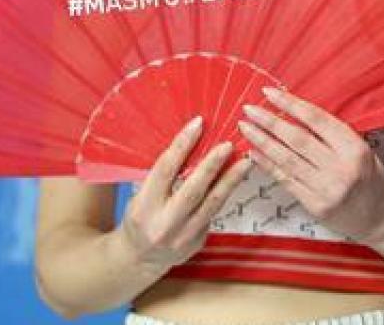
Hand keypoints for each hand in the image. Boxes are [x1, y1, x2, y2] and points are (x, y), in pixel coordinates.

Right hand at [116, 116, 252, 271]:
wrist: (138, 259)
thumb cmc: (140, 218)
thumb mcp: (141, 197)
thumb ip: (163, 177)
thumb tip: (191, 144)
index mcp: (143, 207)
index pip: (165, 170)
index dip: (182, 145)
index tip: (198, 124)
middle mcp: (163, 224)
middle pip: (192, 190)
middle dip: (212, 165)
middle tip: (228, 144)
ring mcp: (183, 237)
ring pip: (213, 204)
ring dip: (231, 180)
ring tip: (246, 160)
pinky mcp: (198, 241)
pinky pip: (214, 213)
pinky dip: (226, 193)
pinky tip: (237, 177)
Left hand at [238, 88, 383, 248]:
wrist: (383, 217)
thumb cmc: (372, 179)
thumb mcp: (362, 150)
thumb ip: (334, 137)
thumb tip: (296, 115)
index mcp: (354, 148)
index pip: (317, 120)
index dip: (291, 105)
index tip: (271, 93)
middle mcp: (340, 167)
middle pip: (298, 139)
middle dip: (270, 122)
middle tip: (249, 109)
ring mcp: (326, 188)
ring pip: (287, 160)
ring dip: (263, 142)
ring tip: (245, 128)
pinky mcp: (315, 206)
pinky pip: (286, 180)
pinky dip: (268, 165)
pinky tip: (254, 153)